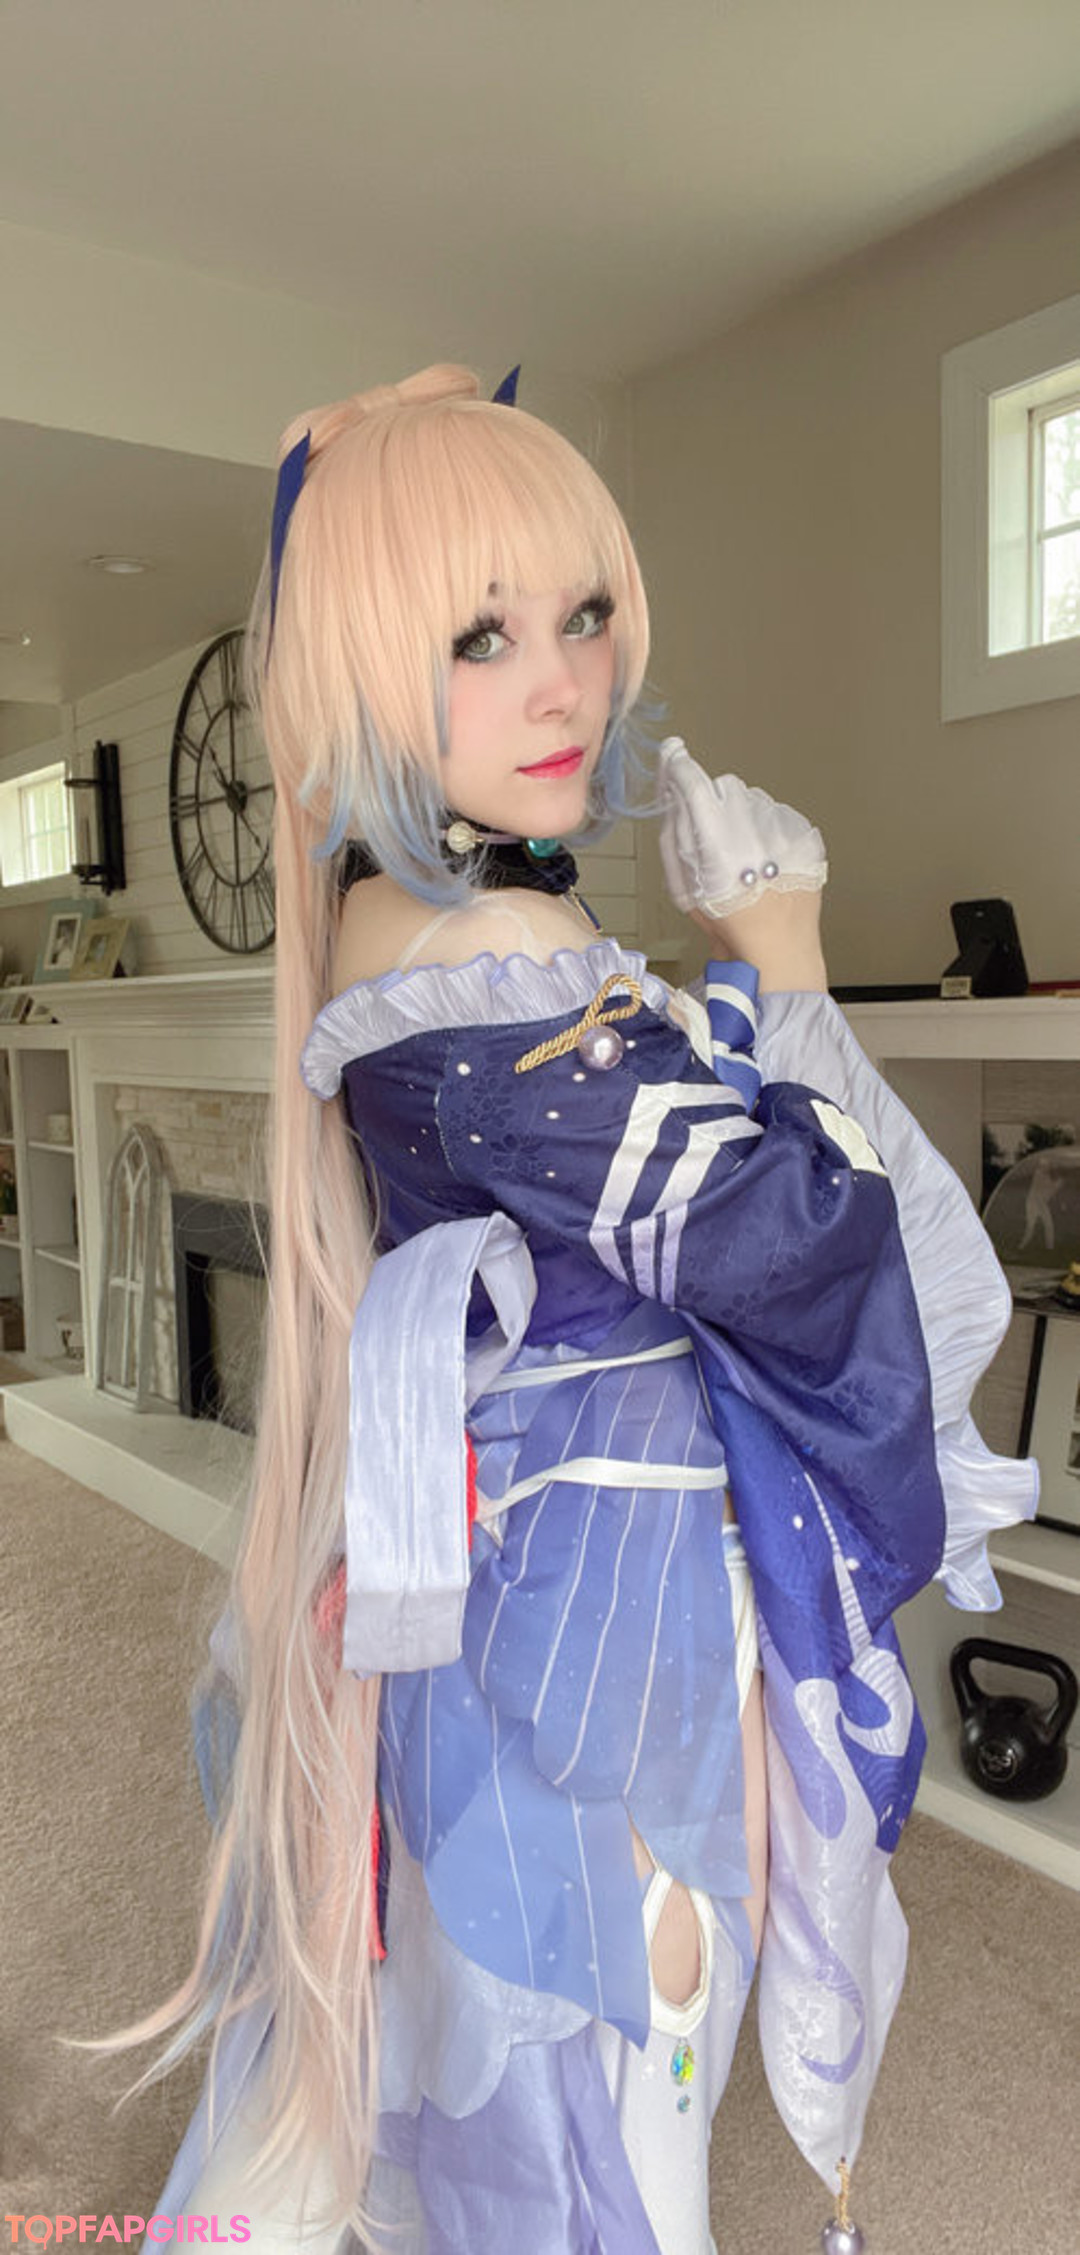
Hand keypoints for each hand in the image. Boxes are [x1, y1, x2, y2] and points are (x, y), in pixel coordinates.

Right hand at [659, 739, 826, 916]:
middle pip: (727, 788)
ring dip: (745, 819)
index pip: (694, 784)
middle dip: (717, 803)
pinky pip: (781, 818)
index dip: (681, 767)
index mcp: (716, 841)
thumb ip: (675, 838)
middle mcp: (752, 828)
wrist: (780, 950)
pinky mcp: (806, 835)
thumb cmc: (731, 926)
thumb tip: (675, 799)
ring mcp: (784, 829)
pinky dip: (770, 833)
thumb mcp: (685, 888)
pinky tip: (767, 863)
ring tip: (747, 860)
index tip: (675, 755)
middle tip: (715, 836)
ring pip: (756, 802)